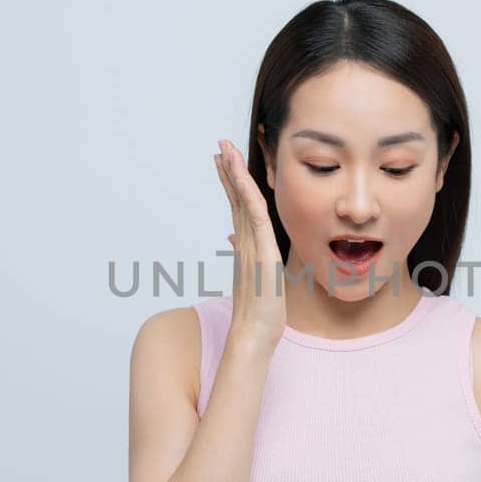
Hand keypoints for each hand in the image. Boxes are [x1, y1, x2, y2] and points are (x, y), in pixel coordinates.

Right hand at [213, 138, 286, 351]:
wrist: (254, 336)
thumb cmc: (258, 313)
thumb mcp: (254, 278)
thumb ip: (245, 255)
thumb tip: (232, 238)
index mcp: (245, 246)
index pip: (237, 207)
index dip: (231, 182)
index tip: (224, 161)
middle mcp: (244, 242)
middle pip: (235, 198)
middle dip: (228, 171)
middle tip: (219, 145)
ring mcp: (250, 246)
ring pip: (241, 202)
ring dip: (233, 174)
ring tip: (224, 151)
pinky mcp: (261, 253)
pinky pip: (253, 217)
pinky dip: (246, 194)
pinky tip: (241, 177)